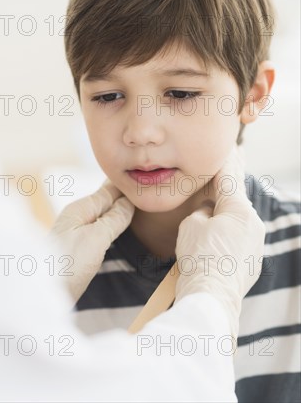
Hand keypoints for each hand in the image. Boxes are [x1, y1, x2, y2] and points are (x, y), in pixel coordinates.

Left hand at [50, 179, 134, 303]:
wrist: (38, 296)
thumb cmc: (65, 267)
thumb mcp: (95, 239)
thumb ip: (113, 219)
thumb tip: (129, 202)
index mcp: (80, 209)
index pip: (109, 190)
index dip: (127, 186)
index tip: (145, 180)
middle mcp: (77, 218)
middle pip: (105, 202)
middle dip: (123, 197)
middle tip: (147, 191)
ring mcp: (75, 234)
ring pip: (102, 217)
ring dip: (118, 213)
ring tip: (138, 208)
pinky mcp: (76, 251)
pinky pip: (98, 231)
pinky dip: (111, 228)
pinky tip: (118, 230)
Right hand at [174, 144, 265, 339]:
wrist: (211, 299)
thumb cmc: (199, 258)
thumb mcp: (192, 225)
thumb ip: (202, 212)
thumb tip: (209, 213)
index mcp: (239, 211)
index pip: (229, 179)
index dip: (223, 163)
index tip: (225, 148)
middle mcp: (254, 225)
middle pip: (236, 200)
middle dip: (227, 187)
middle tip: (226, 168)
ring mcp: (255, 245)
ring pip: (238, 222)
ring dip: (225, 215)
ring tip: (211, 214)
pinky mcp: (252, 263)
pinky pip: (239, 240)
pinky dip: (227, 235)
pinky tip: (215, 242)